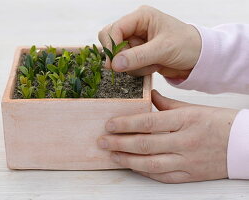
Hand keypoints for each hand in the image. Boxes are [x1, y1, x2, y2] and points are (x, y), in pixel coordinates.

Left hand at [97, 90, 237, 182]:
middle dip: (119, 142)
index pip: (149, 122)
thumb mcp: (193, 108)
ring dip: (127, 159)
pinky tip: (132, 166)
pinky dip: (144, 172)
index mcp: (185, 119)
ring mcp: (187, 160)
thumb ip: (168, 104)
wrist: (243, 144)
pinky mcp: (190, 174)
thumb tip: (150, 96)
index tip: (110, 124)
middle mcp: (185, 141)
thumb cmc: (219, 122)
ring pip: (150, 163)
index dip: (126, 124)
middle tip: (102, 141)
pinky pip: (162, 176)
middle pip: (145, 143)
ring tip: (112, 155)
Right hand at [98, 5, 200, 78]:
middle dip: (121, 56)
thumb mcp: (163, 49)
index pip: (115, 29)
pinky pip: (128, 65)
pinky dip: (138, 70)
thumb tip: (114, 64)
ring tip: (154, 64)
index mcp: (141, 17)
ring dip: (134, 66)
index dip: (111, 46)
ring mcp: (136, 42)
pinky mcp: (138, 55)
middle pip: (112, 41)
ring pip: (119, 56)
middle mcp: (136, 28)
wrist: (198, 58)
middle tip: (131, 66)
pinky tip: (153, 67)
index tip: (113, 64)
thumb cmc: (187, 46)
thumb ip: (137, 56)